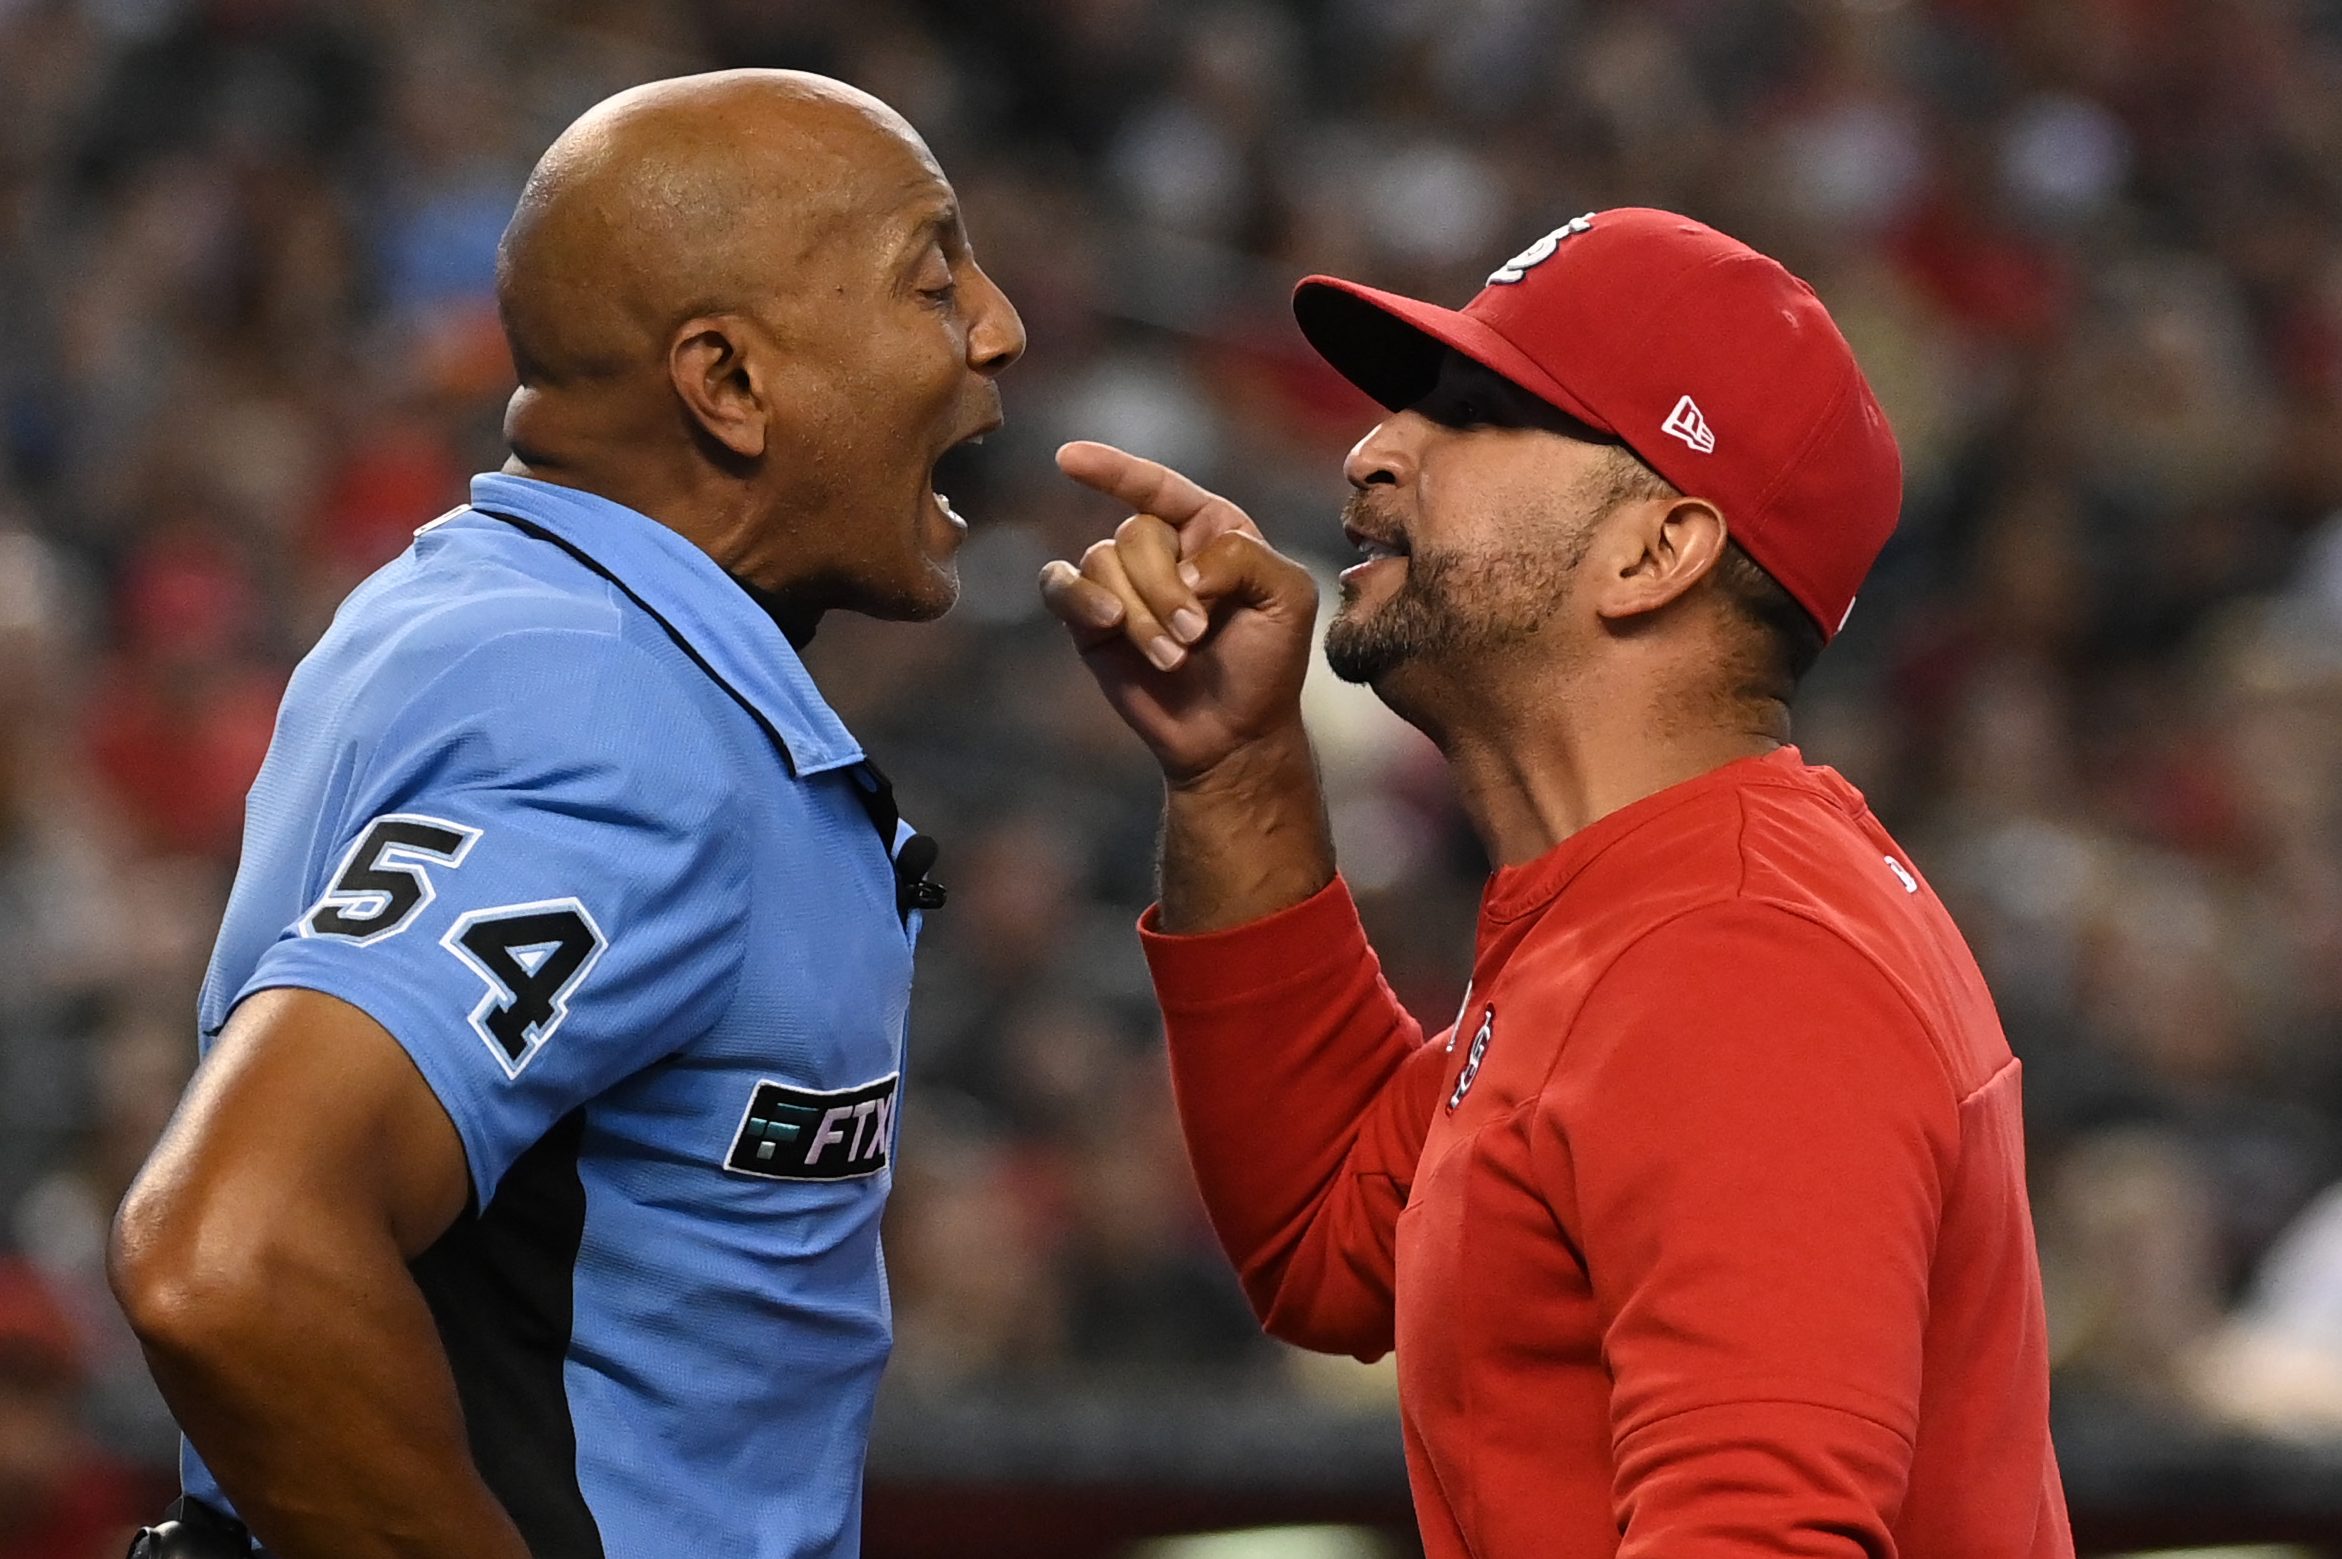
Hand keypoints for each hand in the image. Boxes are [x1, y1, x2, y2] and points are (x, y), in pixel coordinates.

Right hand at [1040, 441, 1319, 783]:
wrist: (1234, 733)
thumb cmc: (1267, 663)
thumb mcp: (1287, 598)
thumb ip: (1243, 558)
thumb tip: (1181, 569)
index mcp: (1211, 528)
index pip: (1157, 487)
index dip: (1114, 469)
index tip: (1068, 458)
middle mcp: (1162, 548)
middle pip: (1135, 534)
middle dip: (1163, 589)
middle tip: (1194, 638)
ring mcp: (1122, 583)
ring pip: (1100, 564)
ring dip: (1138, 615)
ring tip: (1172, 659)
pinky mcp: (1090, 621)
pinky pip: (1060, 585)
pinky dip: (1079, 599)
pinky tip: (1107, 623)